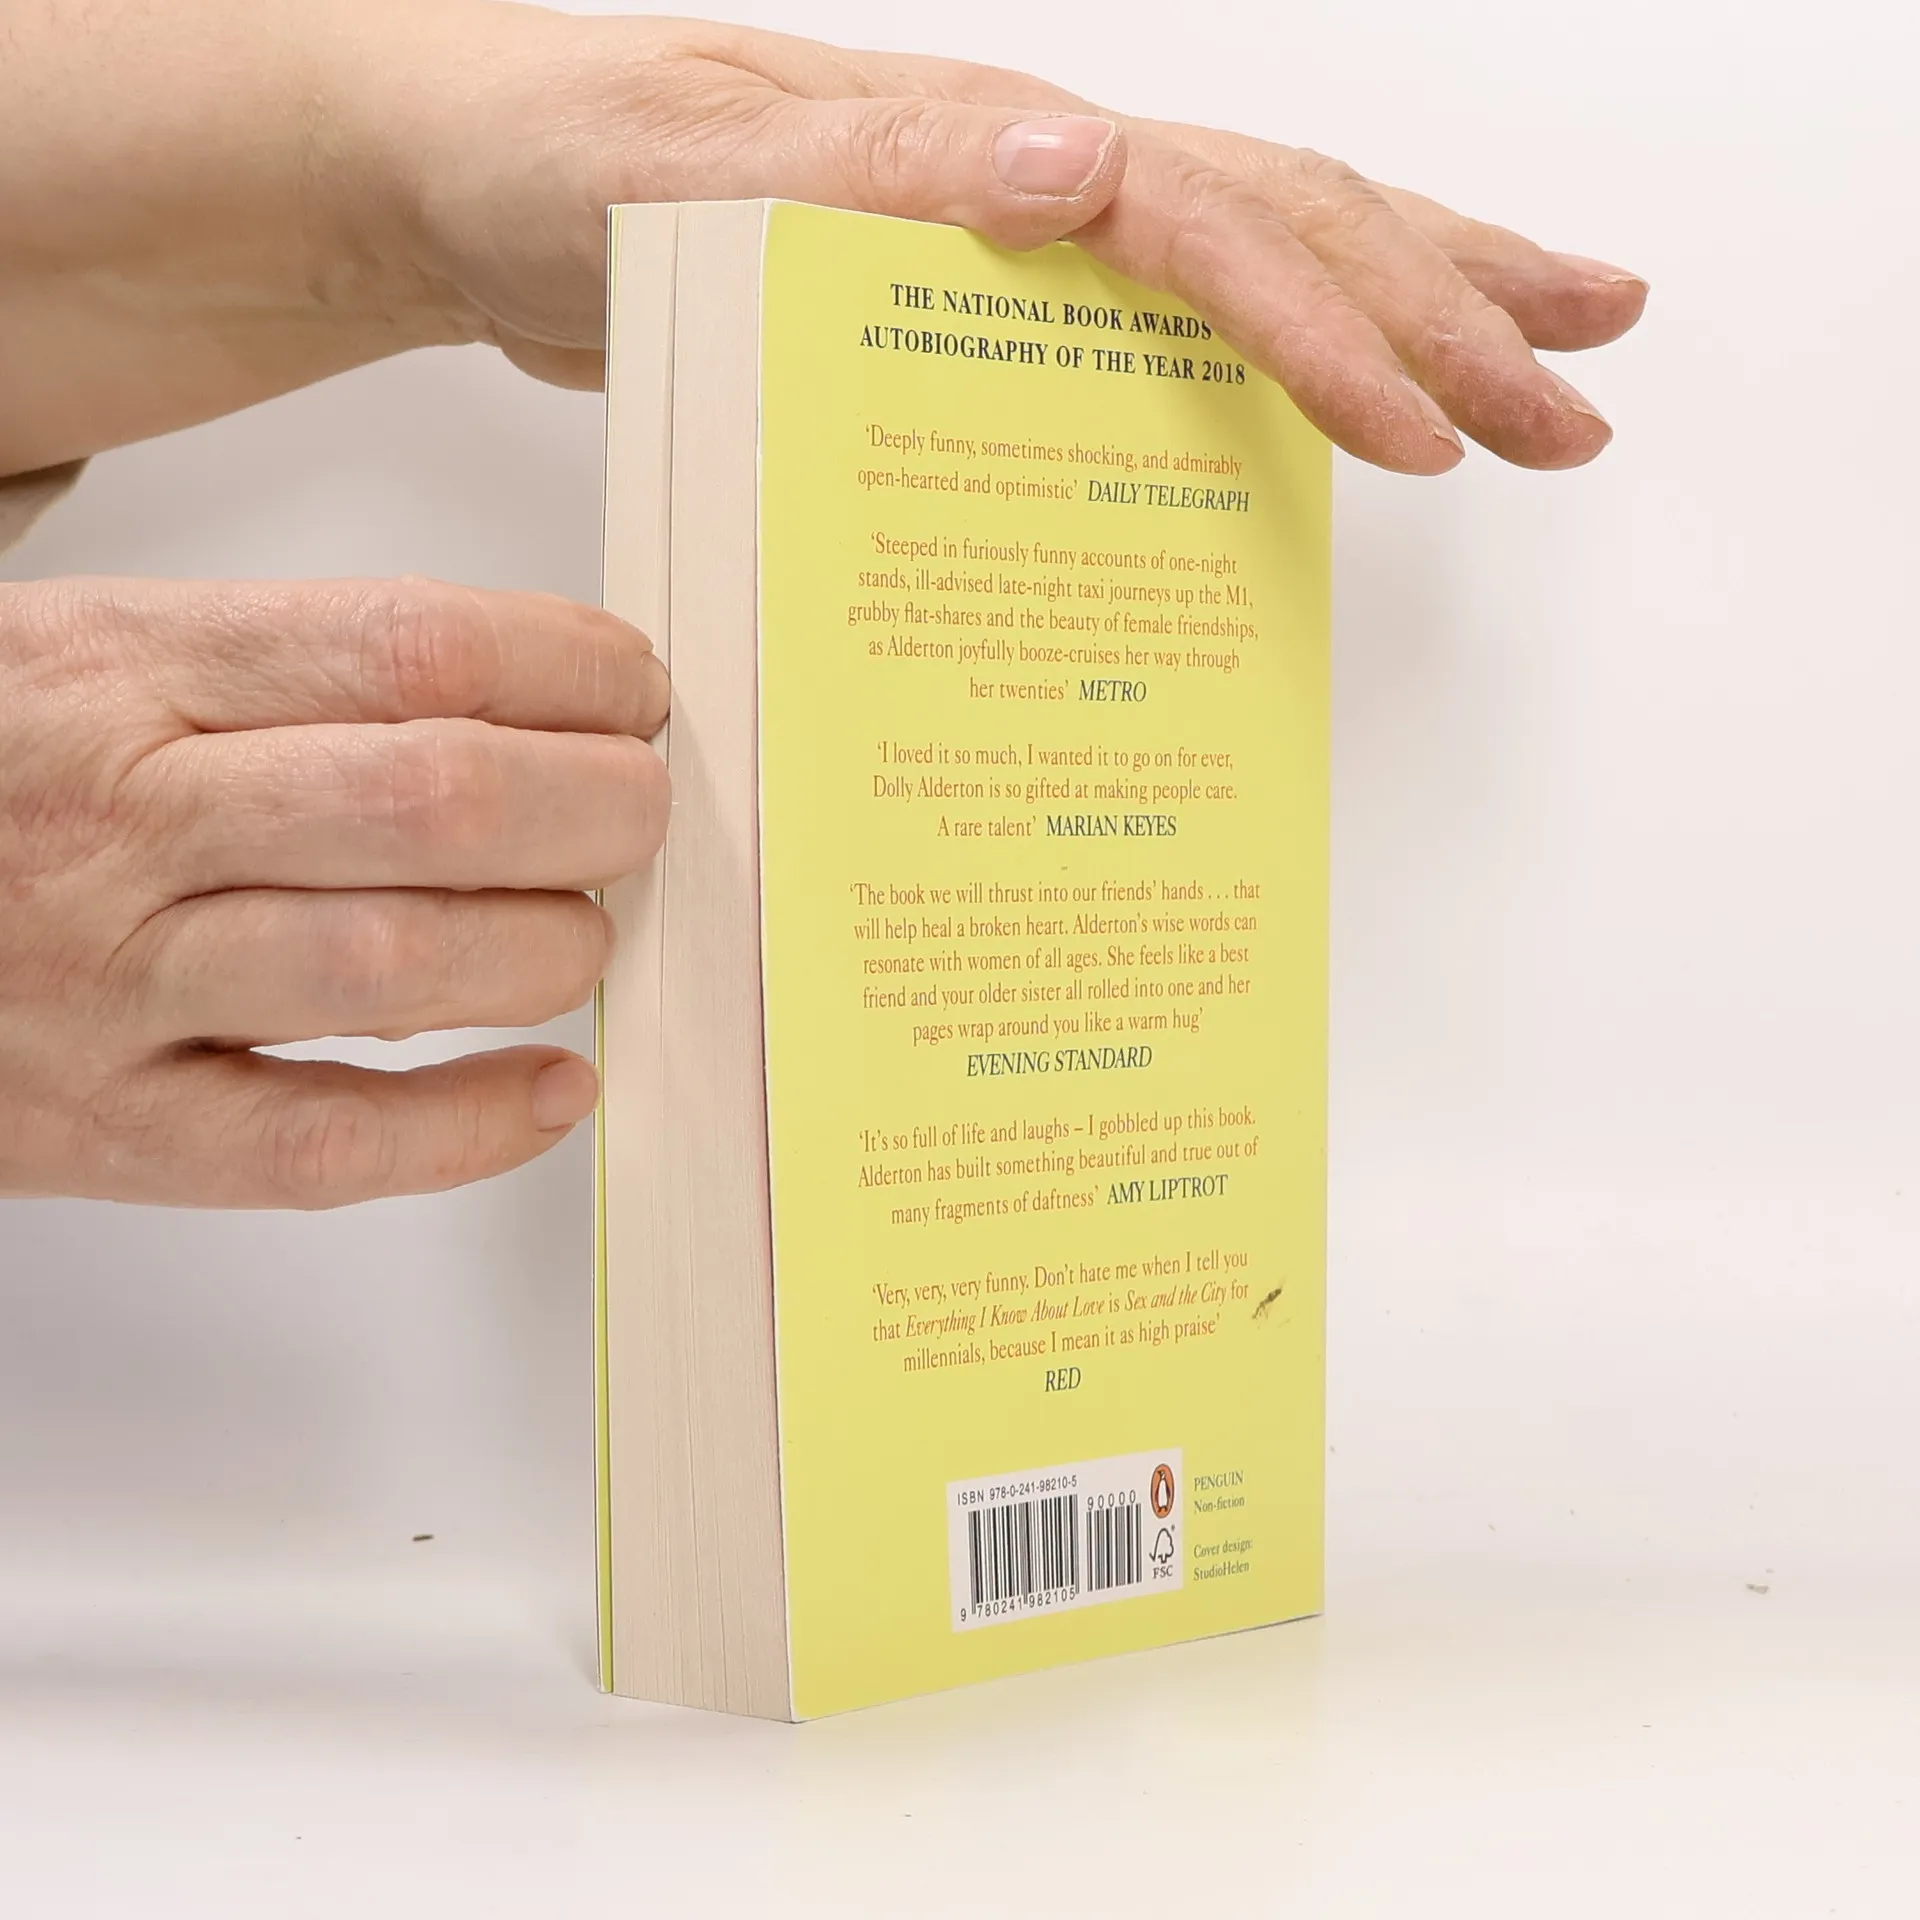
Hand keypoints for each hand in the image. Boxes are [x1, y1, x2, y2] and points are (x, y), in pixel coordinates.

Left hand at [0, 2, 1644, 478]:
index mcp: (975, 151)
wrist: (475, 177)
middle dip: (1448, 314)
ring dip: (1415, 306)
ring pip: (1260, 248)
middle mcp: (1025, 172)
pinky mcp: (991, 292)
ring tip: (1549, 355)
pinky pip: (1171, 318)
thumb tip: (1081, 162)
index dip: (1329, 330)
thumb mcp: (682, 174)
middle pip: (1287, 222)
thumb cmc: (556, 168)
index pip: (1205, 229)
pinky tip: (1338, 399)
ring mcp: (1020, 226)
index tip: (1432, 429)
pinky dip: (1276, 353)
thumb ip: (872, 170)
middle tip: (1581, 402)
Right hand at [0, 577, 667, 1205]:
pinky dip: (463, 1129)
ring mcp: (113, 985)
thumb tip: (537, 699)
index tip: (636, 691)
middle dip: (592, 807)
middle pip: (428, 800)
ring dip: (543, 951)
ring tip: (588, 933)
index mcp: (130, 669)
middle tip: (643, 813)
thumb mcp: (99, 653)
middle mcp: (127, 820)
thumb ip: (295, 671)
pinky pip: (316, 1146)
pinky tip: (551, 1090)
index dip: (565, 668)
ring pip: (391, 965)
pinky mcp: (109, 1127)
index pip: (408, 646)